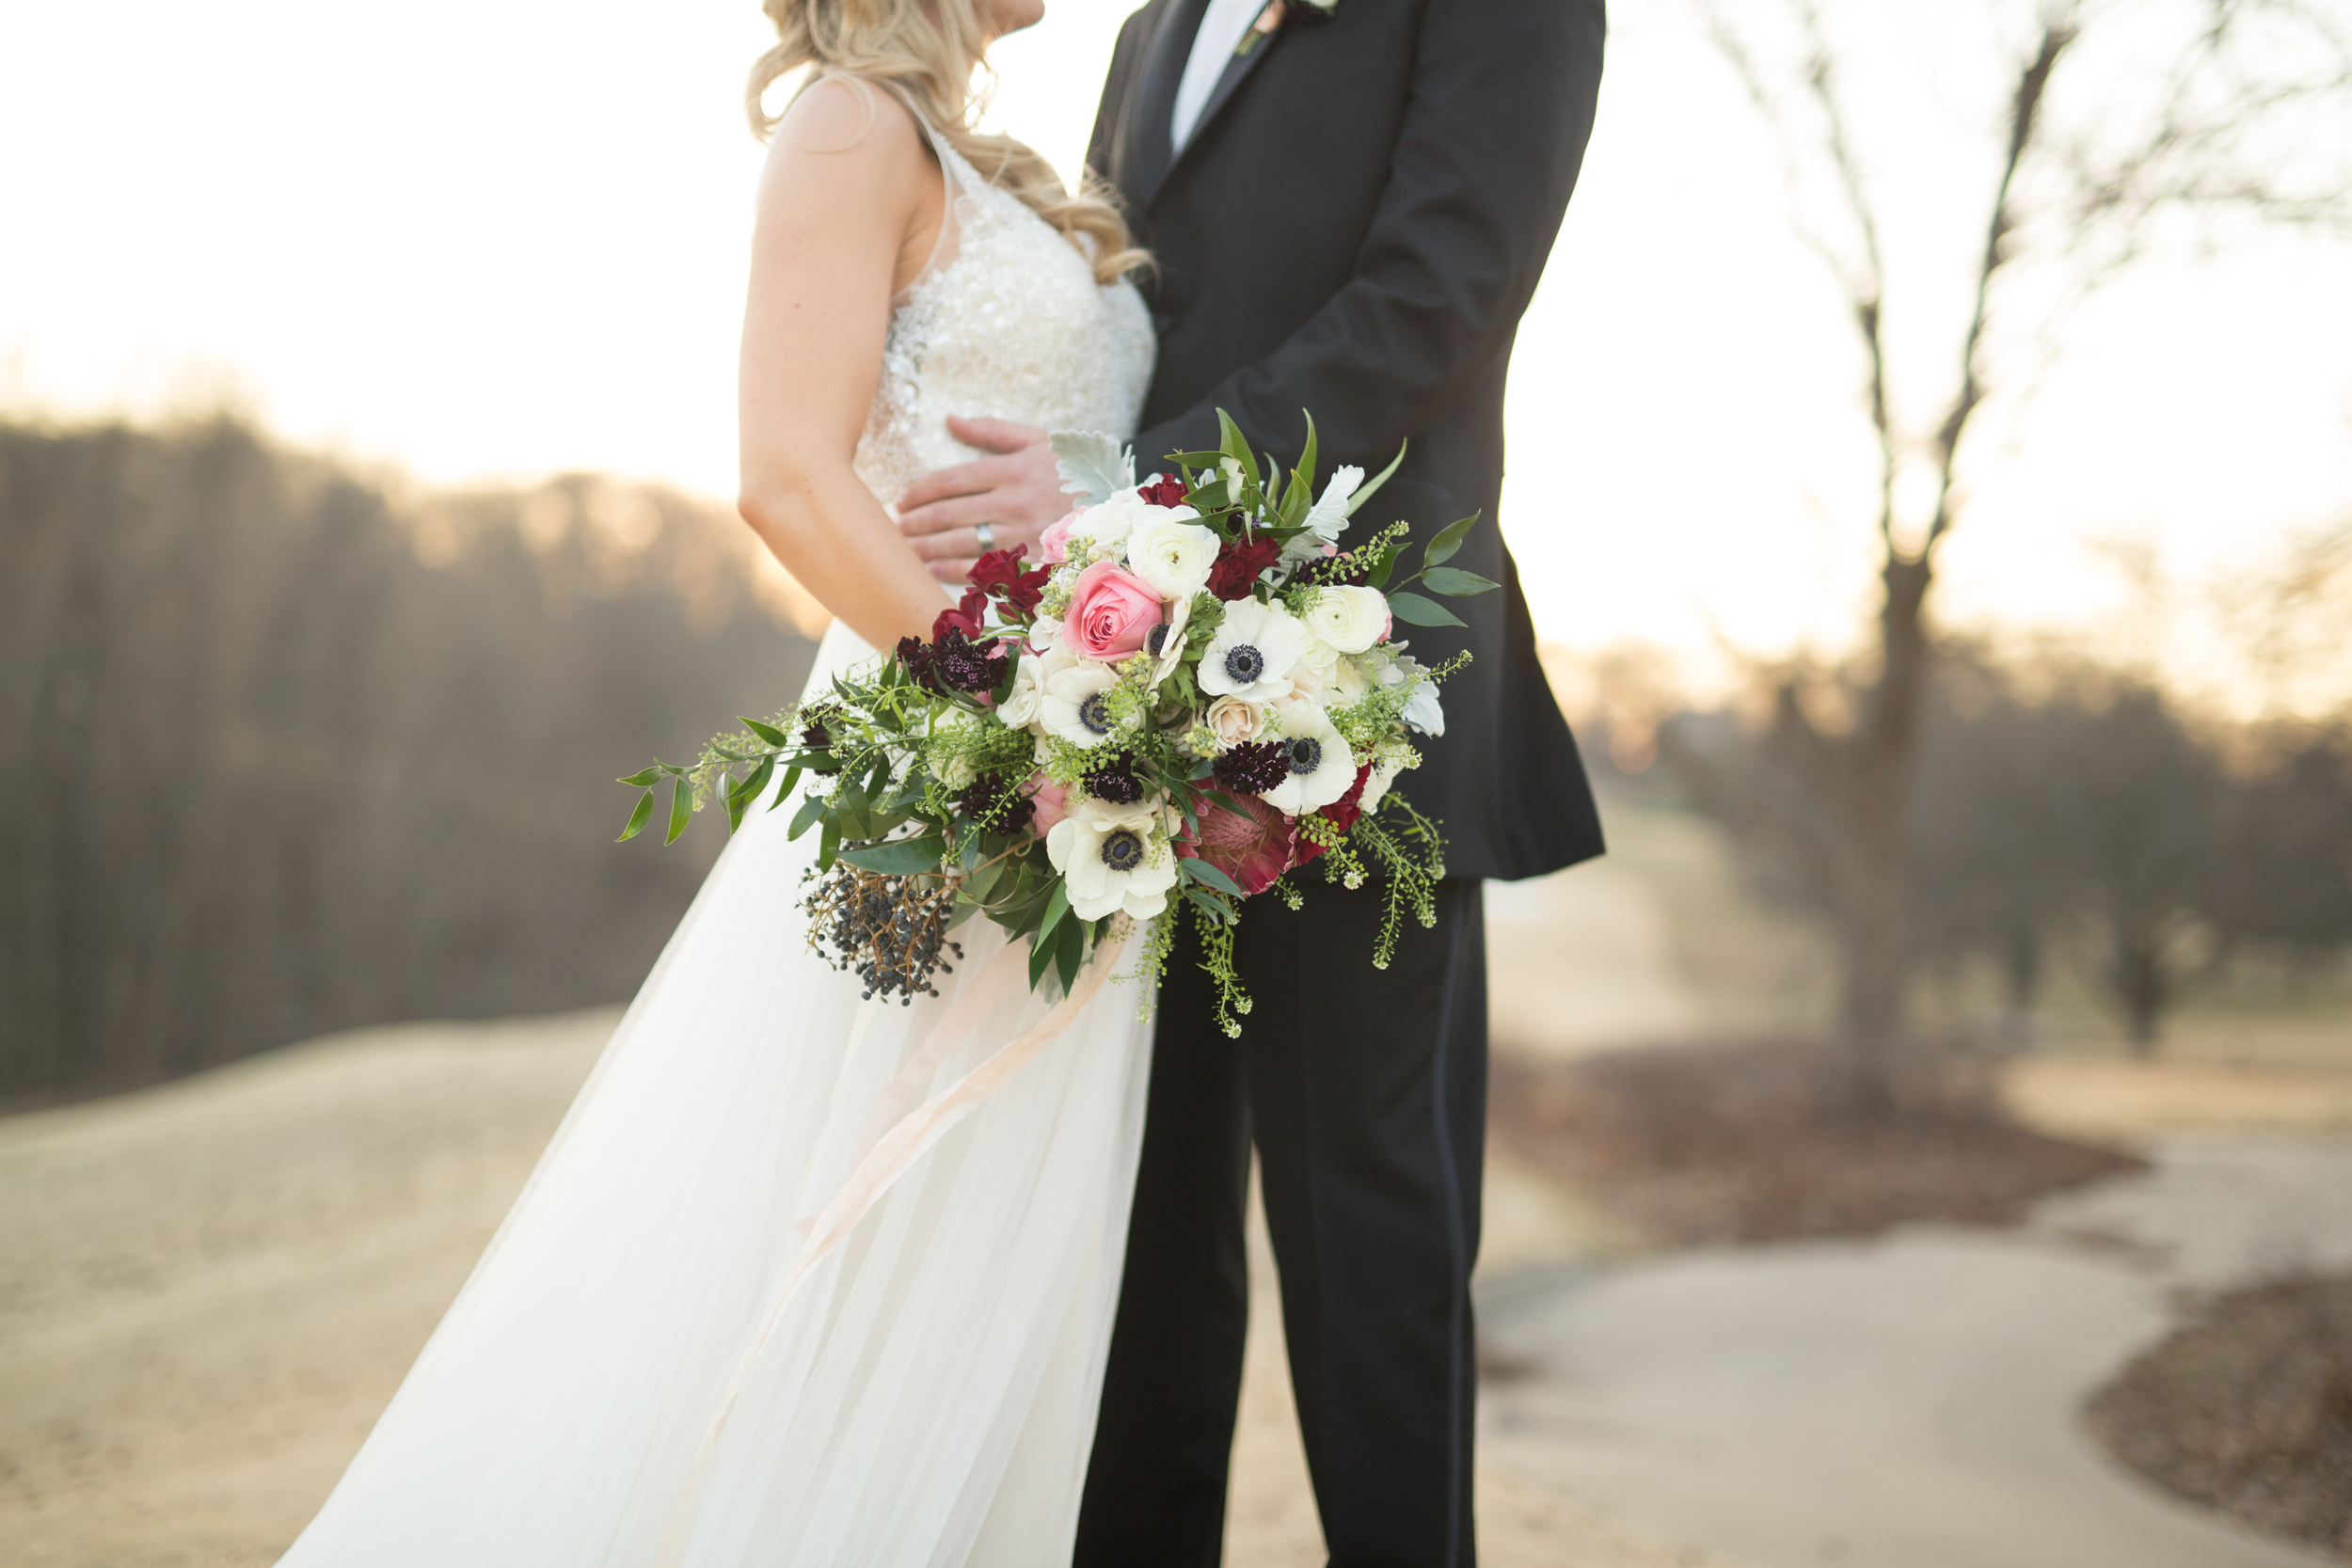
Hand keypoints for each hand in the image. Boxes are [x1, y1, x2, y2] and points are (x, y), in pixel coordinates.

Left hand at [896, 416, 1067, 581]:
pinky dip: (953, 571)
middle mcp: (1014, 502)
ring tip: (903, 548)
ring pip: (961, 542)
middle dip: (915, 521)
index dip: (920, 491)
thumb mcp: (1038, 441)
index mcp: (1011, 470)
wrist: (1117, 505)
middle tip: (894, 526)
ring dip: (925, 547)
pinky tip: (931, 569)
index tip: (901, 499)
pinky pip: (985, 568)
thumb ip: (992, 431)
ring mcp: (1022, 535)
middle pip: (949, 514)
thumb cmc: (1072, 471)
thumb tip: (950, 419)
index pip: (951, 480)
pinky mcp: (1031, 562)